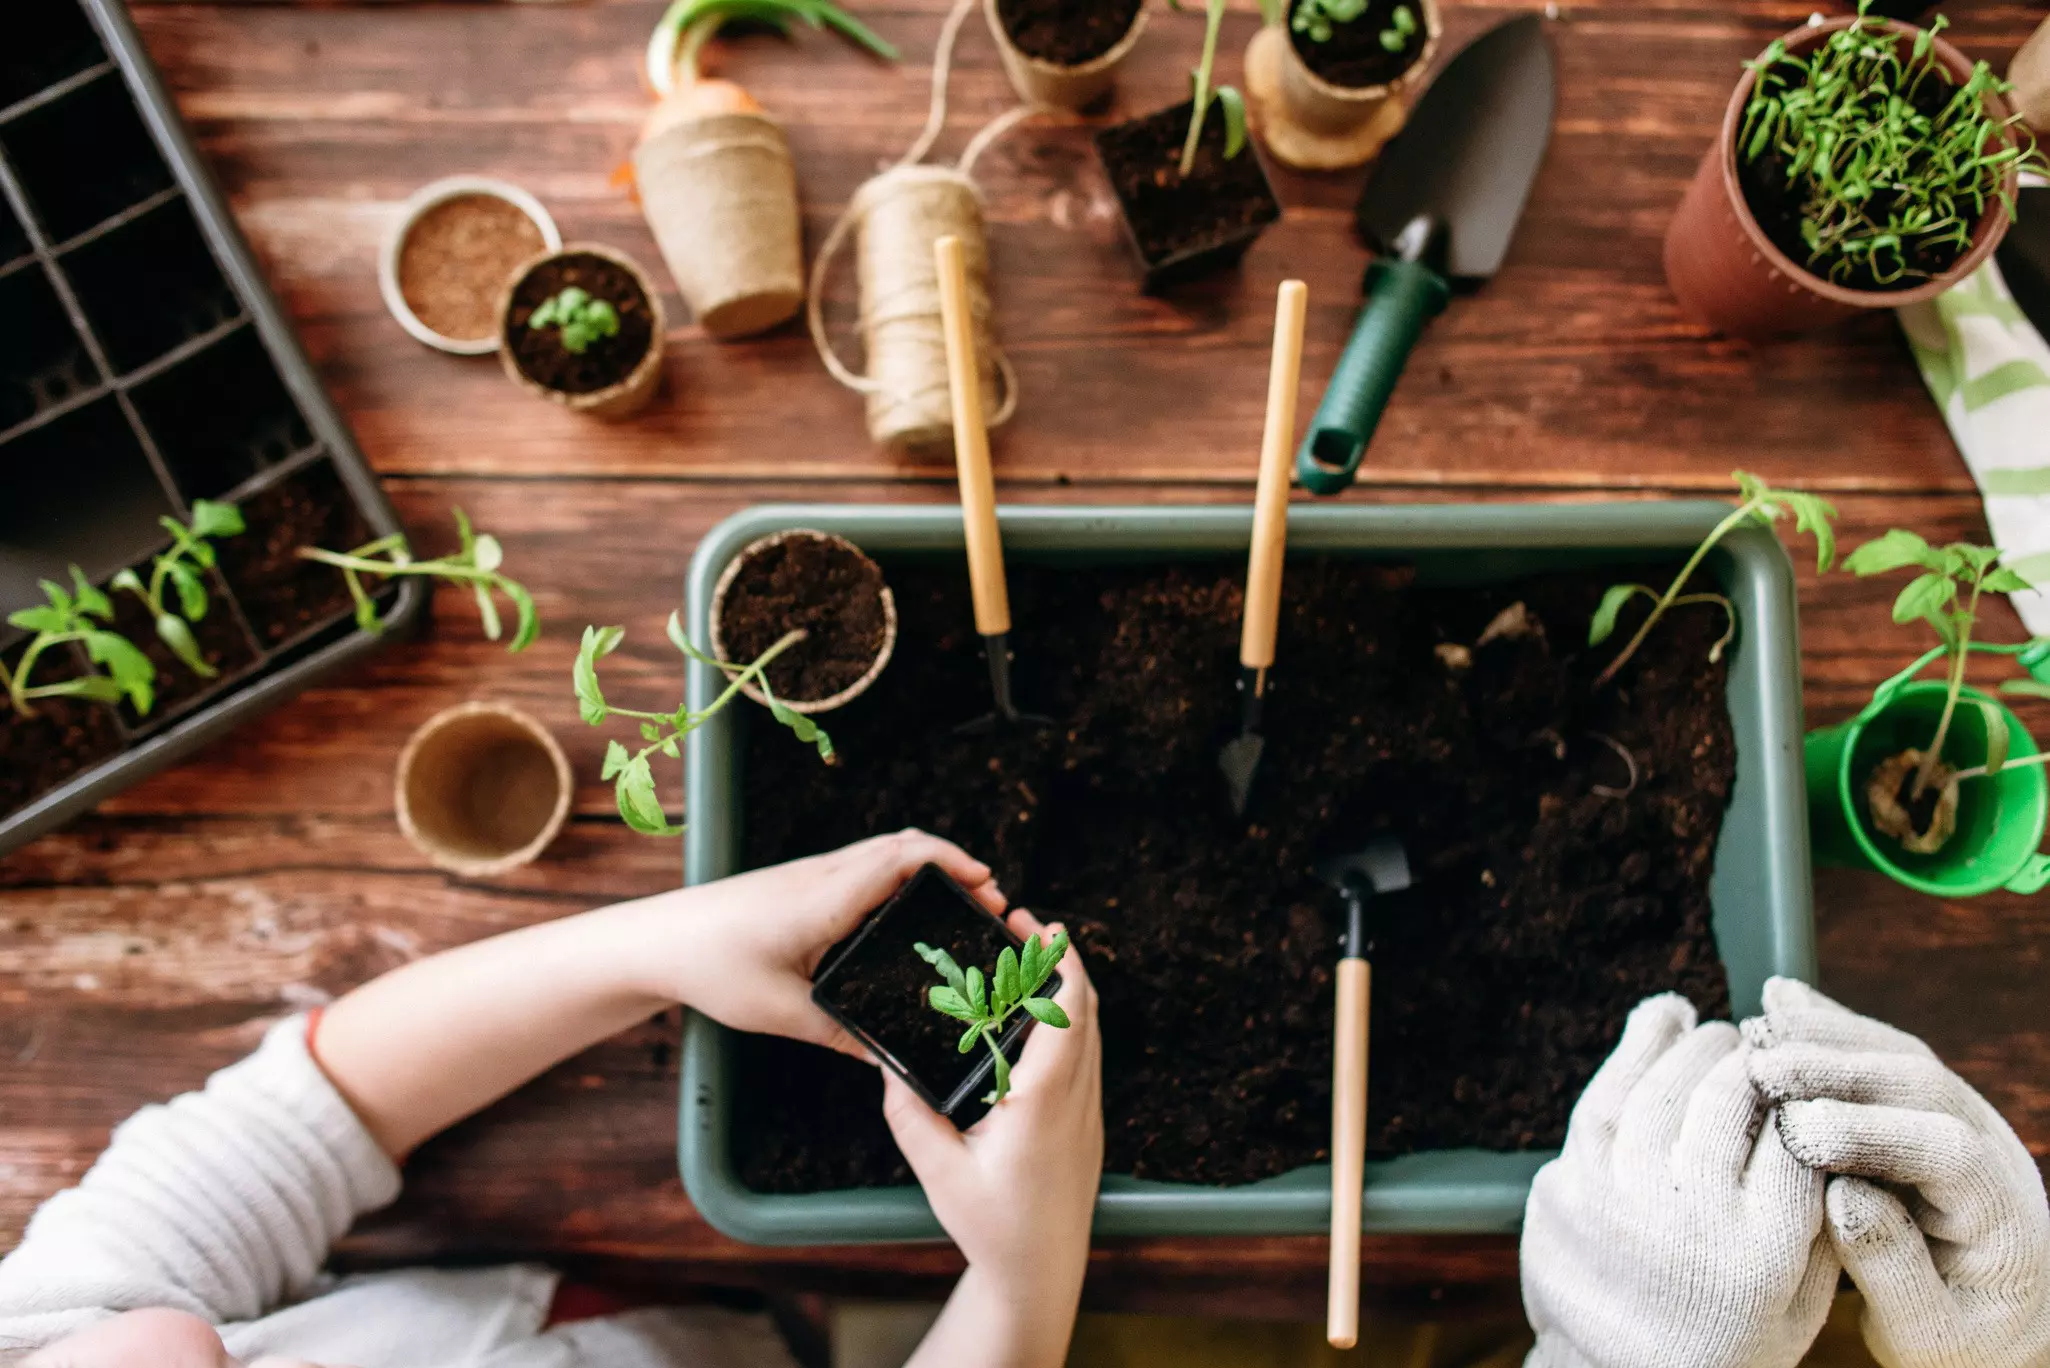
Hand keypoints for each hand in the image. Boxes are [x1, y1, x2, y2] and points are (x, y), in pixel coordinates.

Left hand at [628, 830, 1003, 1057]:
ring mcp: (811, 875)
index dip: (951, 864)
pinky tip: (904, 914)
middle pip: (902, 846)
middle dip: (953, 864)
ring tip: (958, 905)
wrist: (656, 941)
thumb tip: (890, 1061)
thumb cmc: (712, 968)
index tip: (988, 886)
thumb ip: (842, 1035)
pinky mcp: (801, 884)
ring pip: (882, 852)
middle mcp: (823, 874)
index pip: (902, 858)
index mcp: (826, 898)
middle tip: (988, 901)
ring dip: (926, 868)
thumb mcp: (783, 1012)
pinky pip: (862, 866)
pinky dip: (898, 876)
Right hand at [885, 910, 1101, 1367]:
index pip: (1066, 1014)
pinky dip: (1067, 1022)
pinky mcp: (1087, 1122)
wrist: (1039, 1271)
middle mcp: (1075, 1099)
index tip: (1040, 925)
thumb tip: (887, 1067)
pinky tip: (1034, 1017)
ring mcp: (1087, 1110)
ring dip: (1065, 989)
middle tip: (1023, 927)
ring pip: (1090, 1031)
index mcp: (1043, 1102)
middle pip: (1085, 1010)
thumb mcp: (939, 1172)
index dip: (1060, 962)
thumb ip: (911, 1116)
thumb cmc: (993, 1227)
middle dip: (1060, 960)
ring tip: (1026, 960)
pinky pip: (1086, 1056)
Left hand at [1521, 993, 1836, 1367]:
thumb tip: (1826, 1119)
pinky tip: (1659, 1020)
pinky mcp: (1566, 1187)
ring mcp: (1616, 1198)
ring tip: (1712, 1030)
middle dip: (1748, 1061)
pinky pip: (1602, 1100)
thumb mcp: (1802, 1301)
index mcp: (1760, 1251)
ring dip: (1691, 1046)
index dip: (1802, 1095)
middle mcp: (1687, 1218)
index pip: (1795, 1138)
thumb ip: (1821, 1219)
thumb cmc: (1726, 1340)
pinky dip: (1632, 1051)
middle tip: (1758, 1046)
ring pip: (1660, 1089)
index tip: (1806, 1077)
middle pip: (1727, 1101)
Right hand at [1744, 977, 2049, 1367]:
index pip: (1946, 1152)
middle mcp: (1994, 1152)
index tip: (1795, 1133)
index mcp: (2003, 1217)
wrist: (1998, 1324)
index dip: (1870, 1134)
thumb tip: (1840, 1193)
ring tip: (1758, 1023)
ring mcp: (1966, 1120)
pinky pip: (1884, 1053)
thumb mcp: (1930, 1334)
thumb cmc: (1960, 1340)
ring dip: (1828, 1034)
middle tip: (1758, 1065)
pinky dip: (1832, 1027)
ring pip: (1903, 1056)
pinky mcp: (1929, 1108)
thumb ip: (1892, 1268)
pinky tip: (1781, 1002)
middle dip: (1837, 1069)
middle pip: (1924, 1086)